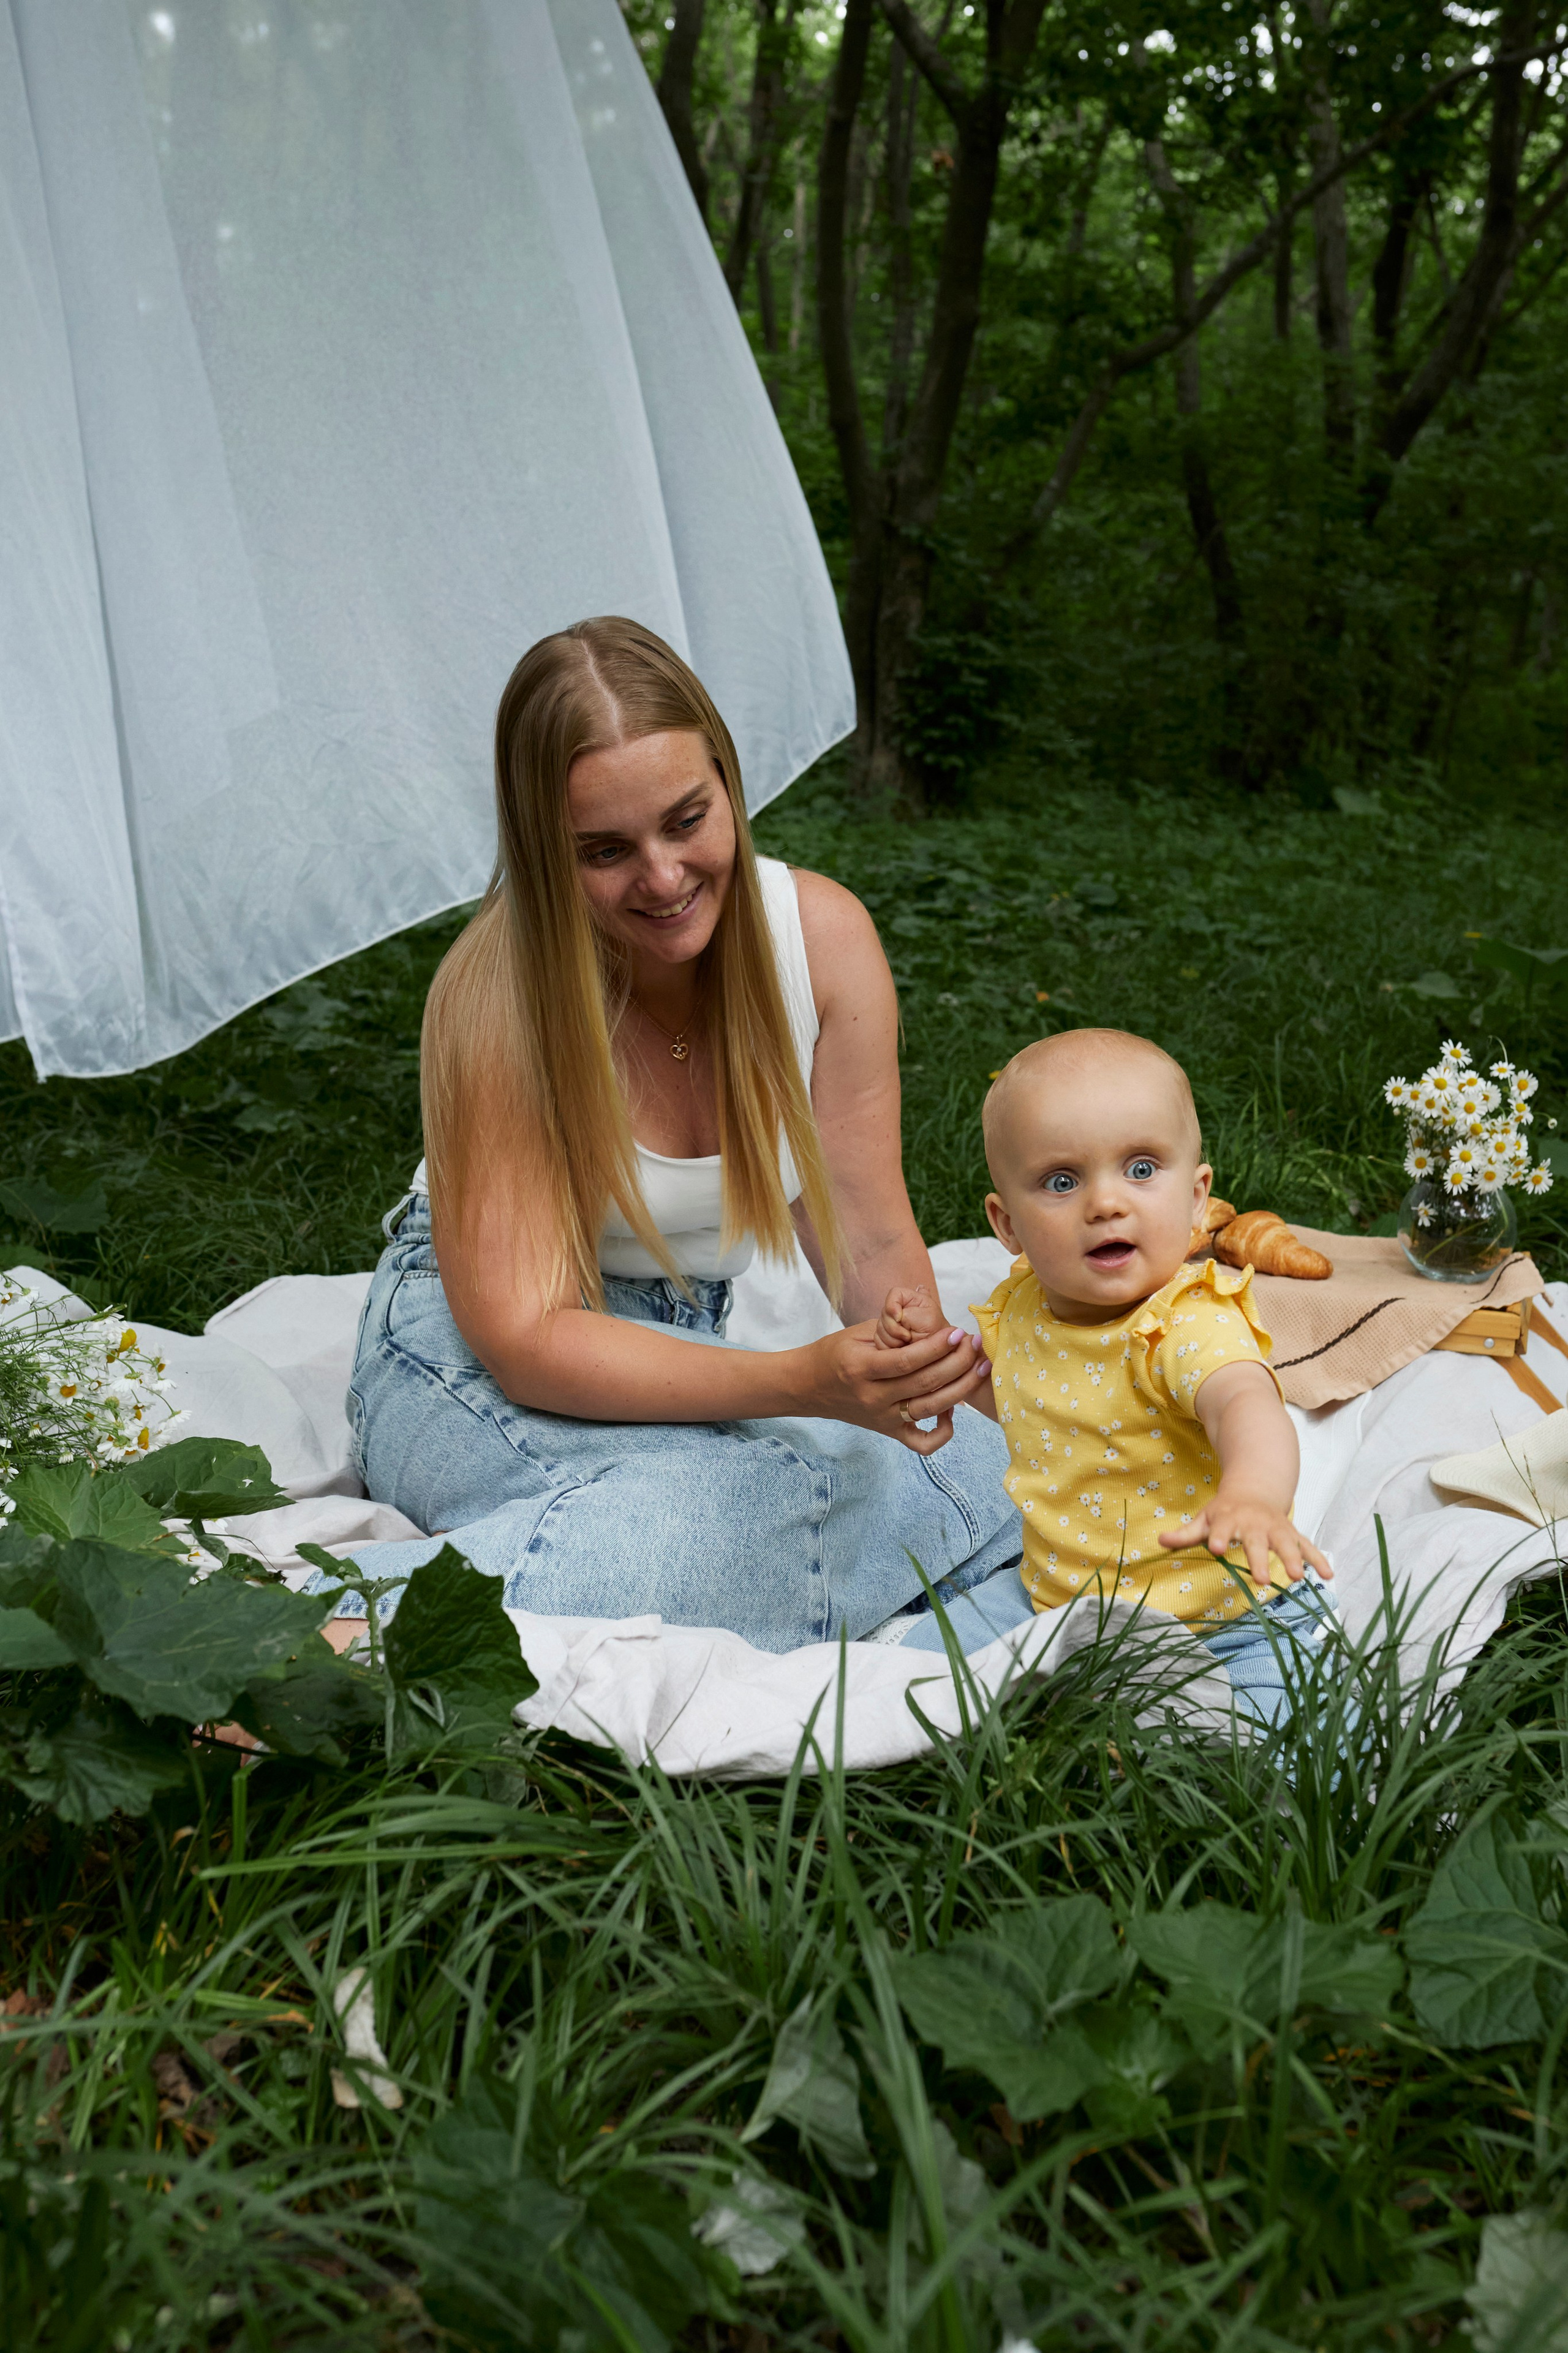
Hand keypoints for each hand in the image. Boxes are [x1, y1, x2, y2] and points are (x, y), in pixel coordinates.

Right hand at [805, 1319, 991, 1454]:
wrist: (807, 1386)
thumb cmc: (834, 1353)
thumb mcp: (857, 1334)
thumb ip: (891, 1331)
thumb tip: (929, 1323)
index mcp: (861, 1367)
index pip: (906, 1360)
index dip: (936, 1348)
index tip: (957, 1334)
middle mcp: (872, 1397)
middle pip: (923, 1384)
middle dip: (956, 1363)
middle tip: (975, 1346)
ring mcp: (881, 1418)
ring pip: (929, 1409)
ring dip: (960, 1389)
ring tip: (979, 1369)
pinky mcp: (888, 1432)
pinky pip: (921, 1443)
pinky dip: (942, 1434)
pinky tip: (953, 1413)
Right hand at [875, 1283, 946, 1348]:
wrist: (938, 1354)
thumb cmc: (937, 1336)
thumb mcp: (927, 1319)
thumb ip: (909, 1313)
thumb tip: (897, 1313)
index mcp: (912, 1300)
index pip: (894, 1294)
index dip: (892, 1306)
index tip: (899, 1318)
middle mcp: (901, 1310)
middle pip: (884, 1313)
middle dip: (894, 1328)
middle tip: (908, 1336)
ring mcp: (893, 1324)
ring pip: (879, 1328)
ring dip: (892, 1339)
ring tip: (907, 1343)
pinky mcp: (887, 1338)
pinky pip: (878, 1341)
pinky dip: (887, 1347)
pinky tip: (900, 1348)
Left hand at [1158, 1490, 1331, 1591]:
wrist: (1255, 1487)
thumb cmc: (1225, 1510)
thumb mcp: (1204, 1517)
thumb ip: (1186, 1533)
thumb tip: (1160, 1541)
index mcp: (1229, 1519)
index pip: (1221, 1529)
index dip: (1219, 1537)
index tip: (1218, 1549)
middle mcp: (1254, 1524)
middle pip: (1257, 1542)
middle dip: (1259, 1558)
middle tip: (1262, 1578)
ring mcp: (1276, 1529)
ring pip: (1286, 1543)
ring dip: (1293, 1559)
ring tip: (1298, 1577)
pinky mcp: (1292, 1533)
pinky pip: (1308, 1546)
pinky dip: (1318, 1559)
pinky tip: (1328, 1575)